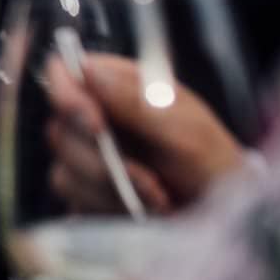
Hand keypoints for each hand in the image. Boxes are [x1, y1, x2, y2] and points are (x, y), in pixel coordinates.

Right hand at [43, 53, 248, 214]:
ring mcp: (87, 156)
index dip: (65, 95)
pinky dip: (108, 207)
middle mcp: (94, 116)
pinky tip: (139, 210)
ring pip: (64, 170)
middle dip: (102, 160)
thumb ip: (134, 101)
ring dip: (110, 189)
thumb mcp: (183, 127)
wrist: (219, 210)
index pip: (63, 73)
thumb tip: (87, 70)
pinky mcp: (86, 191)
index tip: (96, 126)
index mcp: (114, 85)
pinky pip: (74, 199)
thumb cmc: (209, 159)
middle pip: (60, 130)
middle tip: (147, 177)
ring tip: (156, 197)